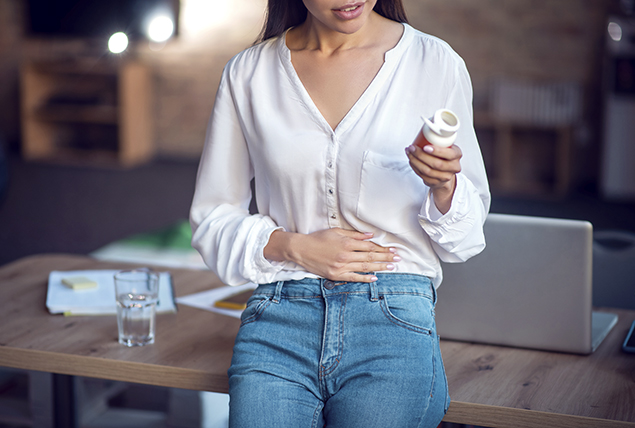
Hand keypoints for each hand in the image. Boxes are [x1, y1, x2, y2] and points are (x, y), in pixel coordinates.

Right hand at [264, 228, 399, 282]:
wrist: (301, 250)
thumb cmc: (318, 239)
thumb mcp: (336, 231)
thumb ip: (354, 234)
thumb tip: (370, 235)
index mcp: (346, 243)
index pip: (369, 246)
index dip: (382, 248)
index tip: (392, 250)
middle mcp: (346, 255)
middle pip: (370, 257)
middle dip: (385, 258)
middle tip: (397, 259)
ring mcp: (341, 266)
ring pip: (365, 267)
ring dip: (380, 267)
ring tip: (391, 267)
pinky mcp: (336, 275)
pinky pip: (354, 277)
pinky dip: (365, 278)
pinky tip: (375, 278)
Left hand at [406, 143, 461, 213]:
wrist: (445, 171)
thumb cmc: (443, 155)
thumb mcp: (446, 146)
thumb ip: (440, 138)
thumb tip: (427, 124)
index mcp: (457, 154)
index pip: (449, 154)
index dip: (437, 151)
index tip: (425, 147)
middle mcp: (454, 167)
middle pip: (436, 164)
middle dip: (421, 155)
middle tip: (412, 148)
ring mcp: (445, 177)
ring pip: (427, 171)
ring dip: (415, 161)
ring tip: (409, 153)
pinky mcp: (436, 183)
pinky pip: (423, 176)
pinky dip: (415, 167)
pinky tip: (411, 161)